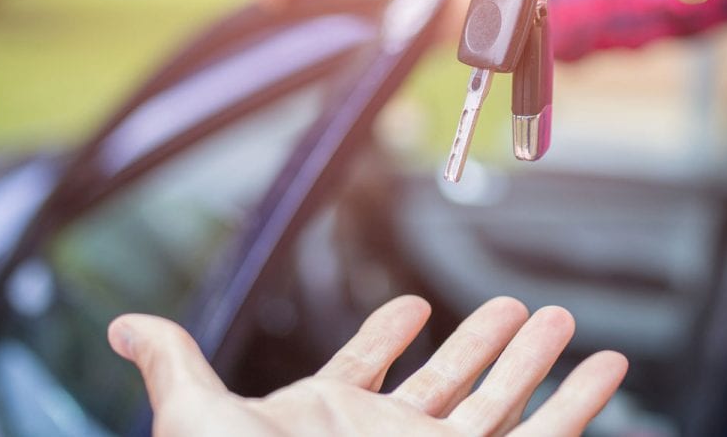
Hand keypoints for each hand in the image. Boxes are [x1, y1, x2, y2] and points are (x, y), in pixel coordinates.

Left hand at [108, 295, 628, 436]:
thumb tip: (124, 327)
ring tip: (559, 319)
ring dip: (532, 364)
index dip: (387, 339)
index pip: (362, 371)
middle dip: (481, 343)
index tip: (412, 309)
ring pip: (496, 406)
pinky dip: (576, 407)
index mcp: (325, 421)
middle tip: (516, 306)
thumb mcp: (199, 418)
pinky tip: (602, 369)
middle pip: (446, 383)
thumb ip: (172, 364)